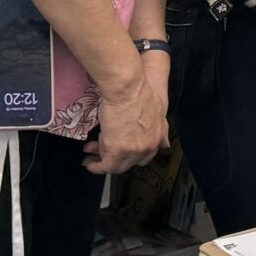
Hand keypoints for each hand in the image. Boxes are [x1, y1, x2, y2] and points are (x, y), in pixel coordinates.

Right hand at [85, 53, 168, 174]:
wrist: (127, 88)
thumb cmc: (139, 92)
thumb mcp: (159, 110)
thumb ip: (161, 128)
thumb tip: (166, 143)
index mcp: (157, 137)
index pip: (145, 156)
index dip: (131, 155)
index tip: (121, 152)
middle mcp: (147, 147)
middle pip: (130, 162)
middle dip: (115, 158)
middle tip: (101, 152)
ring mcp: (133, 150)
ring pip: (117, 166)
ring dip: (102, 162)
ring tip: (90, 159)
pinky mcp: (117, 151)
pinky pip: (106, 166)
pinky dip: (96, 167)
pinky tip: (89, 164)